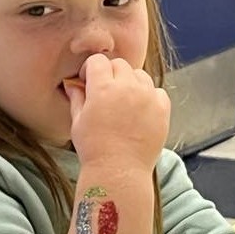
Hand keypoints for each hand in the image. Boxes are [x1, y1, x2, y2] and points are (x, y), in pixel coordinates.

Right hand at [66, 54, 169, 171]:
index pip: (98, 61)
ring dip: (131, 82)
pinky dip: (150, 96)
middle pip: (120, 65)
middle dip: (111, 73)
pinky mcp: (162, 109)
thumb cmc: (94, 149)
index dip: (90, 69)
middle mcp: (127, 88)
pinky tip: (141, 110)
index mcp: (102, 88)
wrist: (119, 171)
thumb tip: (72, 84)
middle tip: (106, 91)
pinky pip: (158, 91)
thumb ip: (77, 98)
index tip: (88, 79)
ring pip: (140, 75)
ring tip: (125, 100)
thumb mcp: (78, 122)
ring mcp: (147, 97)